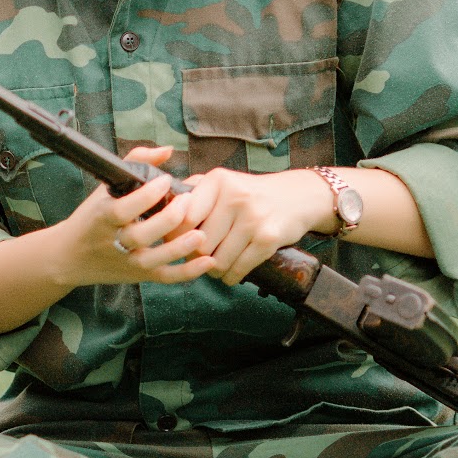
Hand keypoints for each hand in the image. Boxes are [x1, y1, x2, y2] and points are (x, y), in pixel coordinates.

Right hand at [45, 146, 219, 287]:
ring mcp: (126, 261)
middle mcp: (113, 241)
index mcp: (102, 216)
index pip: (123, 209)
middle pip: (140, 235)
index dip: (145, 196)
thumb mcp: (105, 189)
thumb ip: (135, 163)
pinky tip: (208, 261)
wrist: (69, 256)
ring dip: (178, 248)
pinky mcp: (138, 275)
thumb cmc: (92, 216)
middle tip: (187, 202)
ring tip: (201, 234)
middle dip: (166, 219)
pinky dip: (186, 273)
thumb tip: (167, 150)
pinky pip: (164, 277)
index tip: (165, 180)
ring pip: (152, 259)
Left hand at [166, 167, 334, 285]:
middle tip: (198, 259)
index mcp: (217, 181)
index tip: (177, 242)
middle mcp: (235, 196)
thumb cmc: (251, 194)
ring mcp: (253, 217)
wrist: (300, 196)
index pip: (182, 216)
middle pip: (198, 243)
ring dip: (213, 270)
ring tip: (215, 267)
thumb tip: (157, 213)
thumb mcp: (223, 183)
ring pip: (217, 260)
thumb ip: (193, 194)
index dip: (174, 236)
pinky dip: (231, 277)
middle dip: (195, 257)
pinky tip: (230, 274)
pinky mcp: (269, 237)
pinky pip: (238, 268)